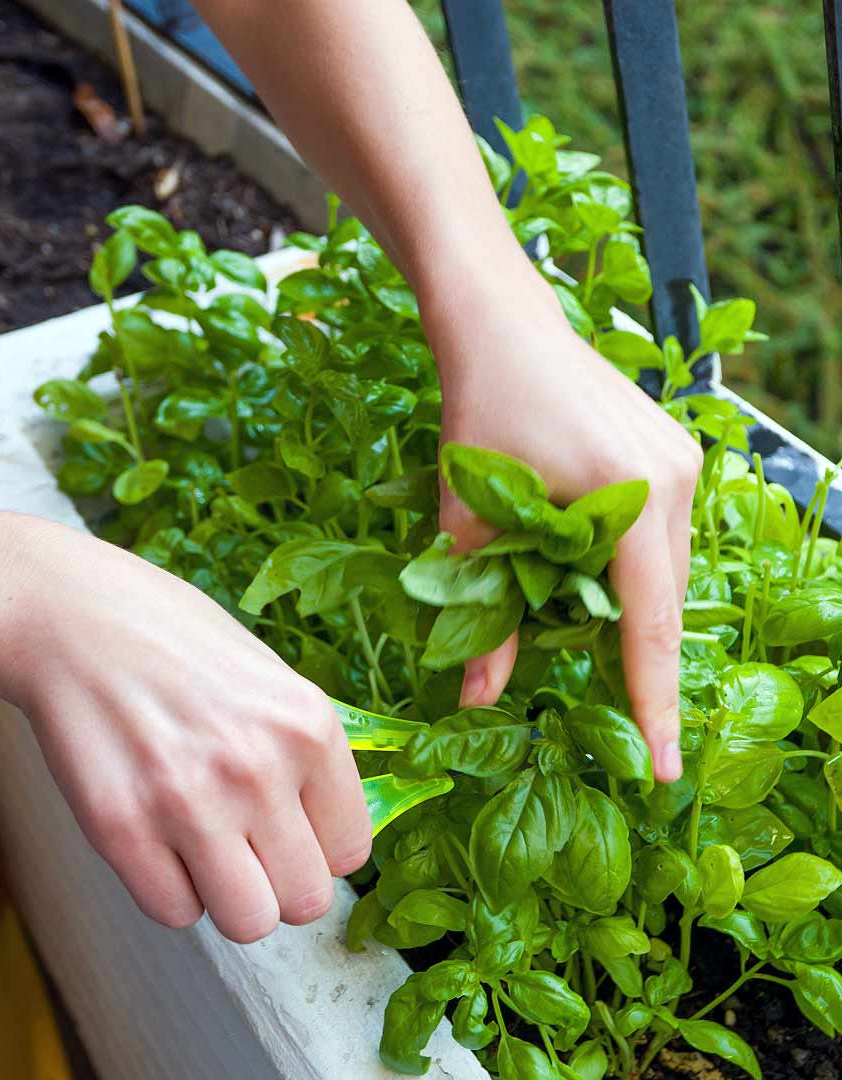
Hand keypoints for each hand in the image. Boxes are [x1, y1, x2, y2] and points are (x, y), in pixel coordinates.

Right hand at [0, 516, 371, 942]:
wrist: (69, 615)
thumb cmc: (170, 638)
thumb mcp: (267, 675)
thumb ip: (302, 751)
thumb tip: (326, 831)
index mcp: (307, 725)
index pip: (351, 850)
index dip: (316, 846)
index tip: (286, 828)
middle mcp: (259, 768)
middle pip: (307, 900)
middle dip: (276, 881)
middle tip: (242, 842)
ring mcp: (189, 802)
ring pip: (248, 922)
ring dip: (226, 895)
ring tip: (199, 844)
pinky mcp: (121, 828)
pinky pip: (174, 913)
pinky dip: (167, 887)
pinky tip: (153, 835)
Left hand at [421, 272, 701, 782]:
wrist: (500, 325)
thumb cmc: (478, 411)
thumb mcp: (471, 518)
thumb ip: (482, 614)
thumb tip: (477, 700)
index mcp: (630, 496)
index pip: (648, 624)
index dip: (652, 701)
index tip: (662, 767)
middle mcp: (674, 480)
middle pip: (661, 599)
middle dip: (635, 658)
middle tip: (613, 717)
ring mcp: (681, 460)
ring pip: (663, 569)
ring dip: (627, 609)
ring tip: (582, 637)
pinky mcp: (671, 449)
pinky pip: (659, 534)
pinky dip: (628, 569)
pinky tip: (587, 579)